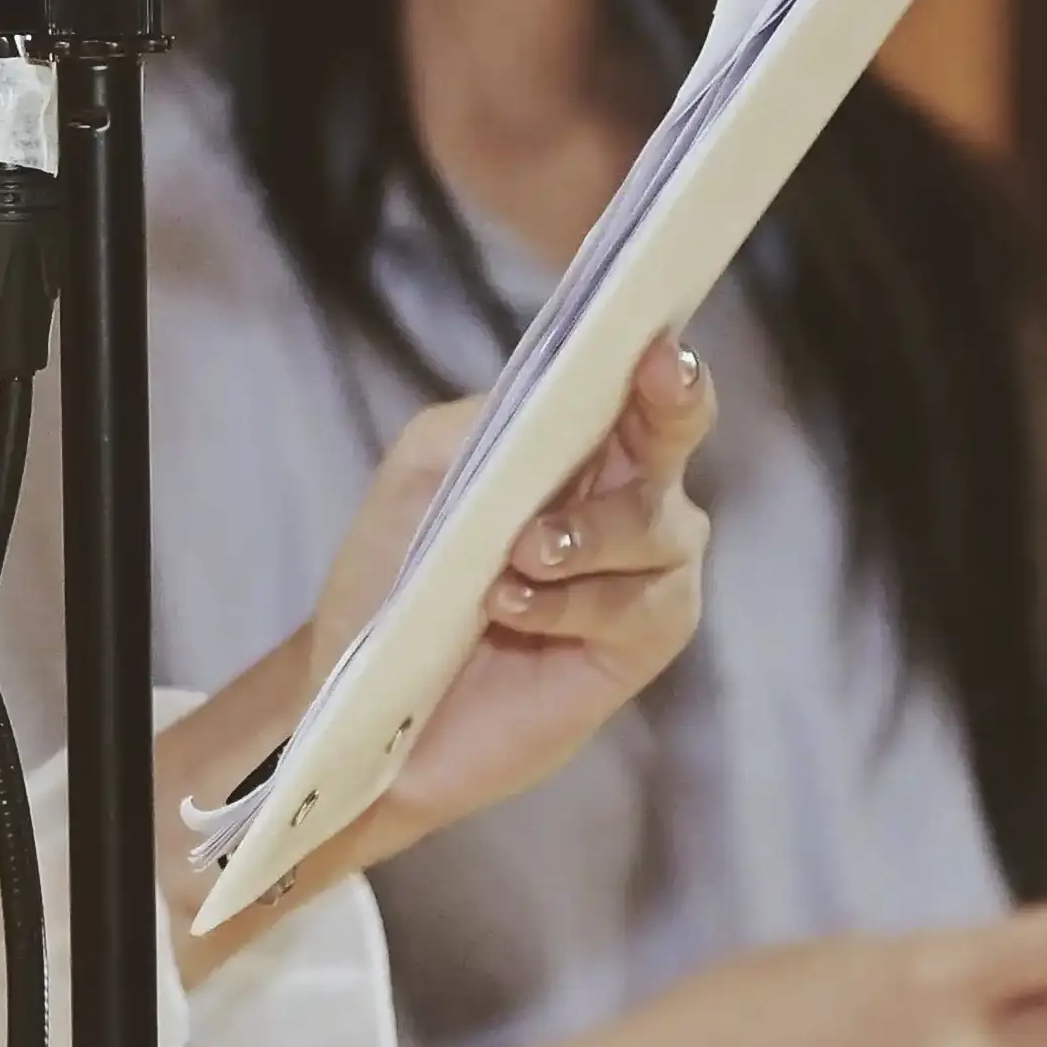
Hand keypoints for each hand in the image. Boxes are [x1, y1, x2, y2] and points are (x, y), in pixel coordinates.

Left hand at [152, 343, 712, 969]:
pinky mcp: (642, 642)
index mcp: (583, 439)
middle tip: (639, 404)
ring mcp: (646, 569)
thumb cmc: (396, 573)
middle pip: (676, 435)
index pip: (640, 383)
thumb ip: (485, 426)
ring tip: (515, 558)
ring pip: (656, 525)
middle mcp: (632, 492)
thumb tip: (545, 405)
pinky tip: (510, 608)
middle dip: (666, 413)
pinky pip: (630, 607)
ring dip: (584, 534)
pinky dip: (566, 602)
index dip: (662, 364)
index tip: (657, 351)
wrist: (370, 695)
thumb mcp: (424, 475)